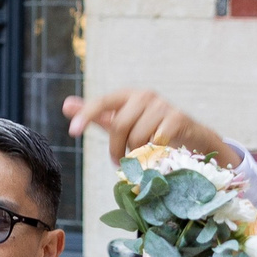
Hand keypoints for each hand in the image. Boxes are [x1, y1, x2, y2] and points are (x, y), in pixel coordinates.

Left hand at [65, 88, 234, 166]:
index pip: (101, 102)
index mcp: (126, 95)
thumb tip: (66, 104)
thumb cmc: (150, 129)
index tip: (72, 132)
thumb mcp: (122, 121)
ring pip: (137, 136)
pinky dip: (154, 151)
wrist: (190, 136)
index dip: (85, 116)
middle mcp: (144, 95)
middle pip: (119, 125)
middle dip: (115, 148)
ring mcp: (162, 105)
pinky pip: (157, 140)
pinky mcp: (178, 117)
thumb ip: (96, 115)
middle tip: (117, 162)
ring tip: (139, 156)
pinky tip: (157, 153)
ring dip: (136, 152)